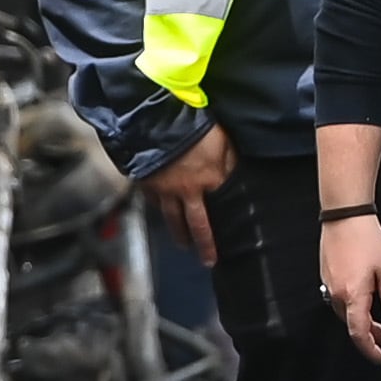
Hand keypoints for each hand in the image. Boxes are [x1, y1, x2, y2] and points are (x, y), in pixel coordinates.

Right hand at [142, 124, 234, 266]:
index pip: (220, 209)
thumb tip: (235, 175)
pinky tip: (160, 213)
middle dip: (202, 245)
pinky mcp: (145, 183)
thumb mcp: (221, 140)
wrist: (154, 120)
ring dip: (178, 232)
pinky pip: (153, 202)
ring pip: (171, 217)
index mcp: (208, 181)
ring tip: (182, 243)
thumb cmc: (192, 127)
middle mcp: (186, 192)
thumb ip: (229, 161)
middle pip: (195, 224)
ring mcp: (163, 189)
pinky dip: (157, 209)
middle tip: (207, 260)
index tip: (225, 243)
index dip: (223, 228)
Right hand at [319, 206, 380, 363]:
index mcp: (353, 296)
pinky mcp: (327, 277)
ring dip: (363, 323)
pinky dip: (354, 309)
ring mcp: (328, 285)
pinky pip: (340, 302)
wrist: (344, 214)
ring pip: (346, 314)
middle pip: (353, 326)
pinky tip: (366, 304)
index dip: (370, 349)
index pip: (360, 333)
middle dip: (372, 336)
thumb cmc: (367, 238)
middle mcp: (336, 294)